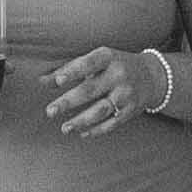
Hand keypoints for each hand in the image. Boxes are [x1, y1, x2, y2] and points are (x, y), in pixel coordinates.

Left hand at [43, 45, 163, 136]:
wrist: (151, 76)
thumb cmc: (114, 66)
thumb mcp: (96, 61)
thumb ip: (69, 70)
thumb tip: (40, 81)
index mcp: (108, 57)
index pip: (89, 63)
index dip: (73, 71)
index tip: (58, 80)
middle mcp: (118, 75)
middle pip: (91, 90)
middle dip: (69, 102)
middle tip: (50, 111)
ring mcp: (126, 94)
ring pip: (101, 110)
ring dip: (81, 120)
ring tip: (64, 128)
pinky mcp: (131, 110)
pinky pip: (112, 123)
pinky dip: (97, 130)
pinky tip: (82, 133)